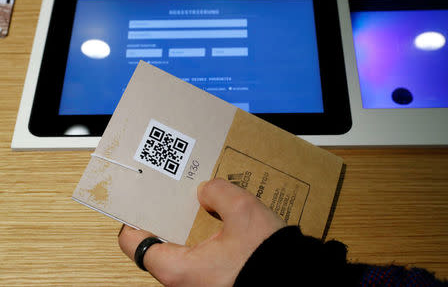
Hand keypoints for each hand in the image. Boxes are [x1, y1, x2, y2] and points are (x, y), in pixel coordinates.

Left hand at [118, 178, 285, 286]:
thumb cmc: (267, 258)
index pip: (133, 243)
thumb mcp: (243, 211)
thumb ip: (218, 192)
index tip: (144, 199)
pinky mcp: (212, 281)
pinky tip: (218, 221)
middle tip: (176, 194)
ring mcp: (197, 283)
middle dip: (166, 216)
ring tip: (200, 203)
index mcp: (178, 269)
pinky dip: (201, 237)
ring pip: (178, 249)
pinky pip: (196, 256)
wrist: (292, 281)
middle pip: (156, 243)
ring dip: (186, 225)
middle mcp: (182, 281)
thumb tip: (206, 191)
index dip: (135, 217)